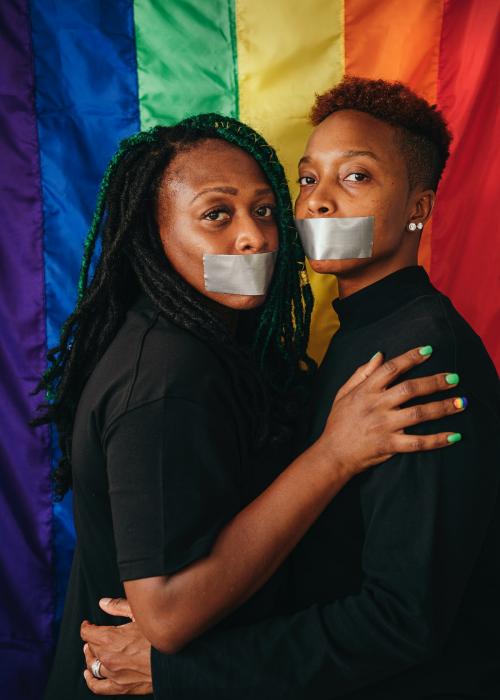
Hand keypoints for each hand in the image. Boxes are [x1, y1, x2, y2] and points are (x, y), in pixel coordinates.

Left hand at [81, 598, 151, 694]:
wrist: (174, 659)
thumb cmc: (158, 635)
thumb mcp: (140, 615)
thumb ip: (119, 607)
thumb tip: (103, 602)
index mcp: (110, 638)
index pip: (88, 633)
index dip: (87, 627)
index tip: (89, 624)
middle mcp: (108, 657)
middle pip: (90, 647)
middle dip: (91, 639)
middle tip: (95, 634)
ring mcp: (113, 674)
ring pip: (92, 665)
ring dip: (90, 656)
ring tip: (92, 651)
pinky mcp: (120, 687)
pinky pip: (97, 686)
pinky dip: (90, 680)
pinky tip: (88, 674)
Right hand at [319, 346, 464, 475]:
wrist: (333, 453)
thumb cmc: (338, 422)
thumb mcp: (343, 393)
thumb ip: (361, 373)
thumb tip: (379, 354)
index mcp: (366, 391)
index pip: (391, 369)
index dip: (410, 358)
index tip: (428, 350)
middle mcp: (377, 405)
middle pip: (410, 389)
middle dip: (434, 382)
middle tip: (454, 377)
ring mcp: (384, 426)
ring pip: (418, 414)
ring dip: (442, 407)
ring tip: (461, 402)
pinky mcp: (389, 445)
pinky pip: (417, 442)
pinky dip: (437, 440)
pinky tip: (453, 436)